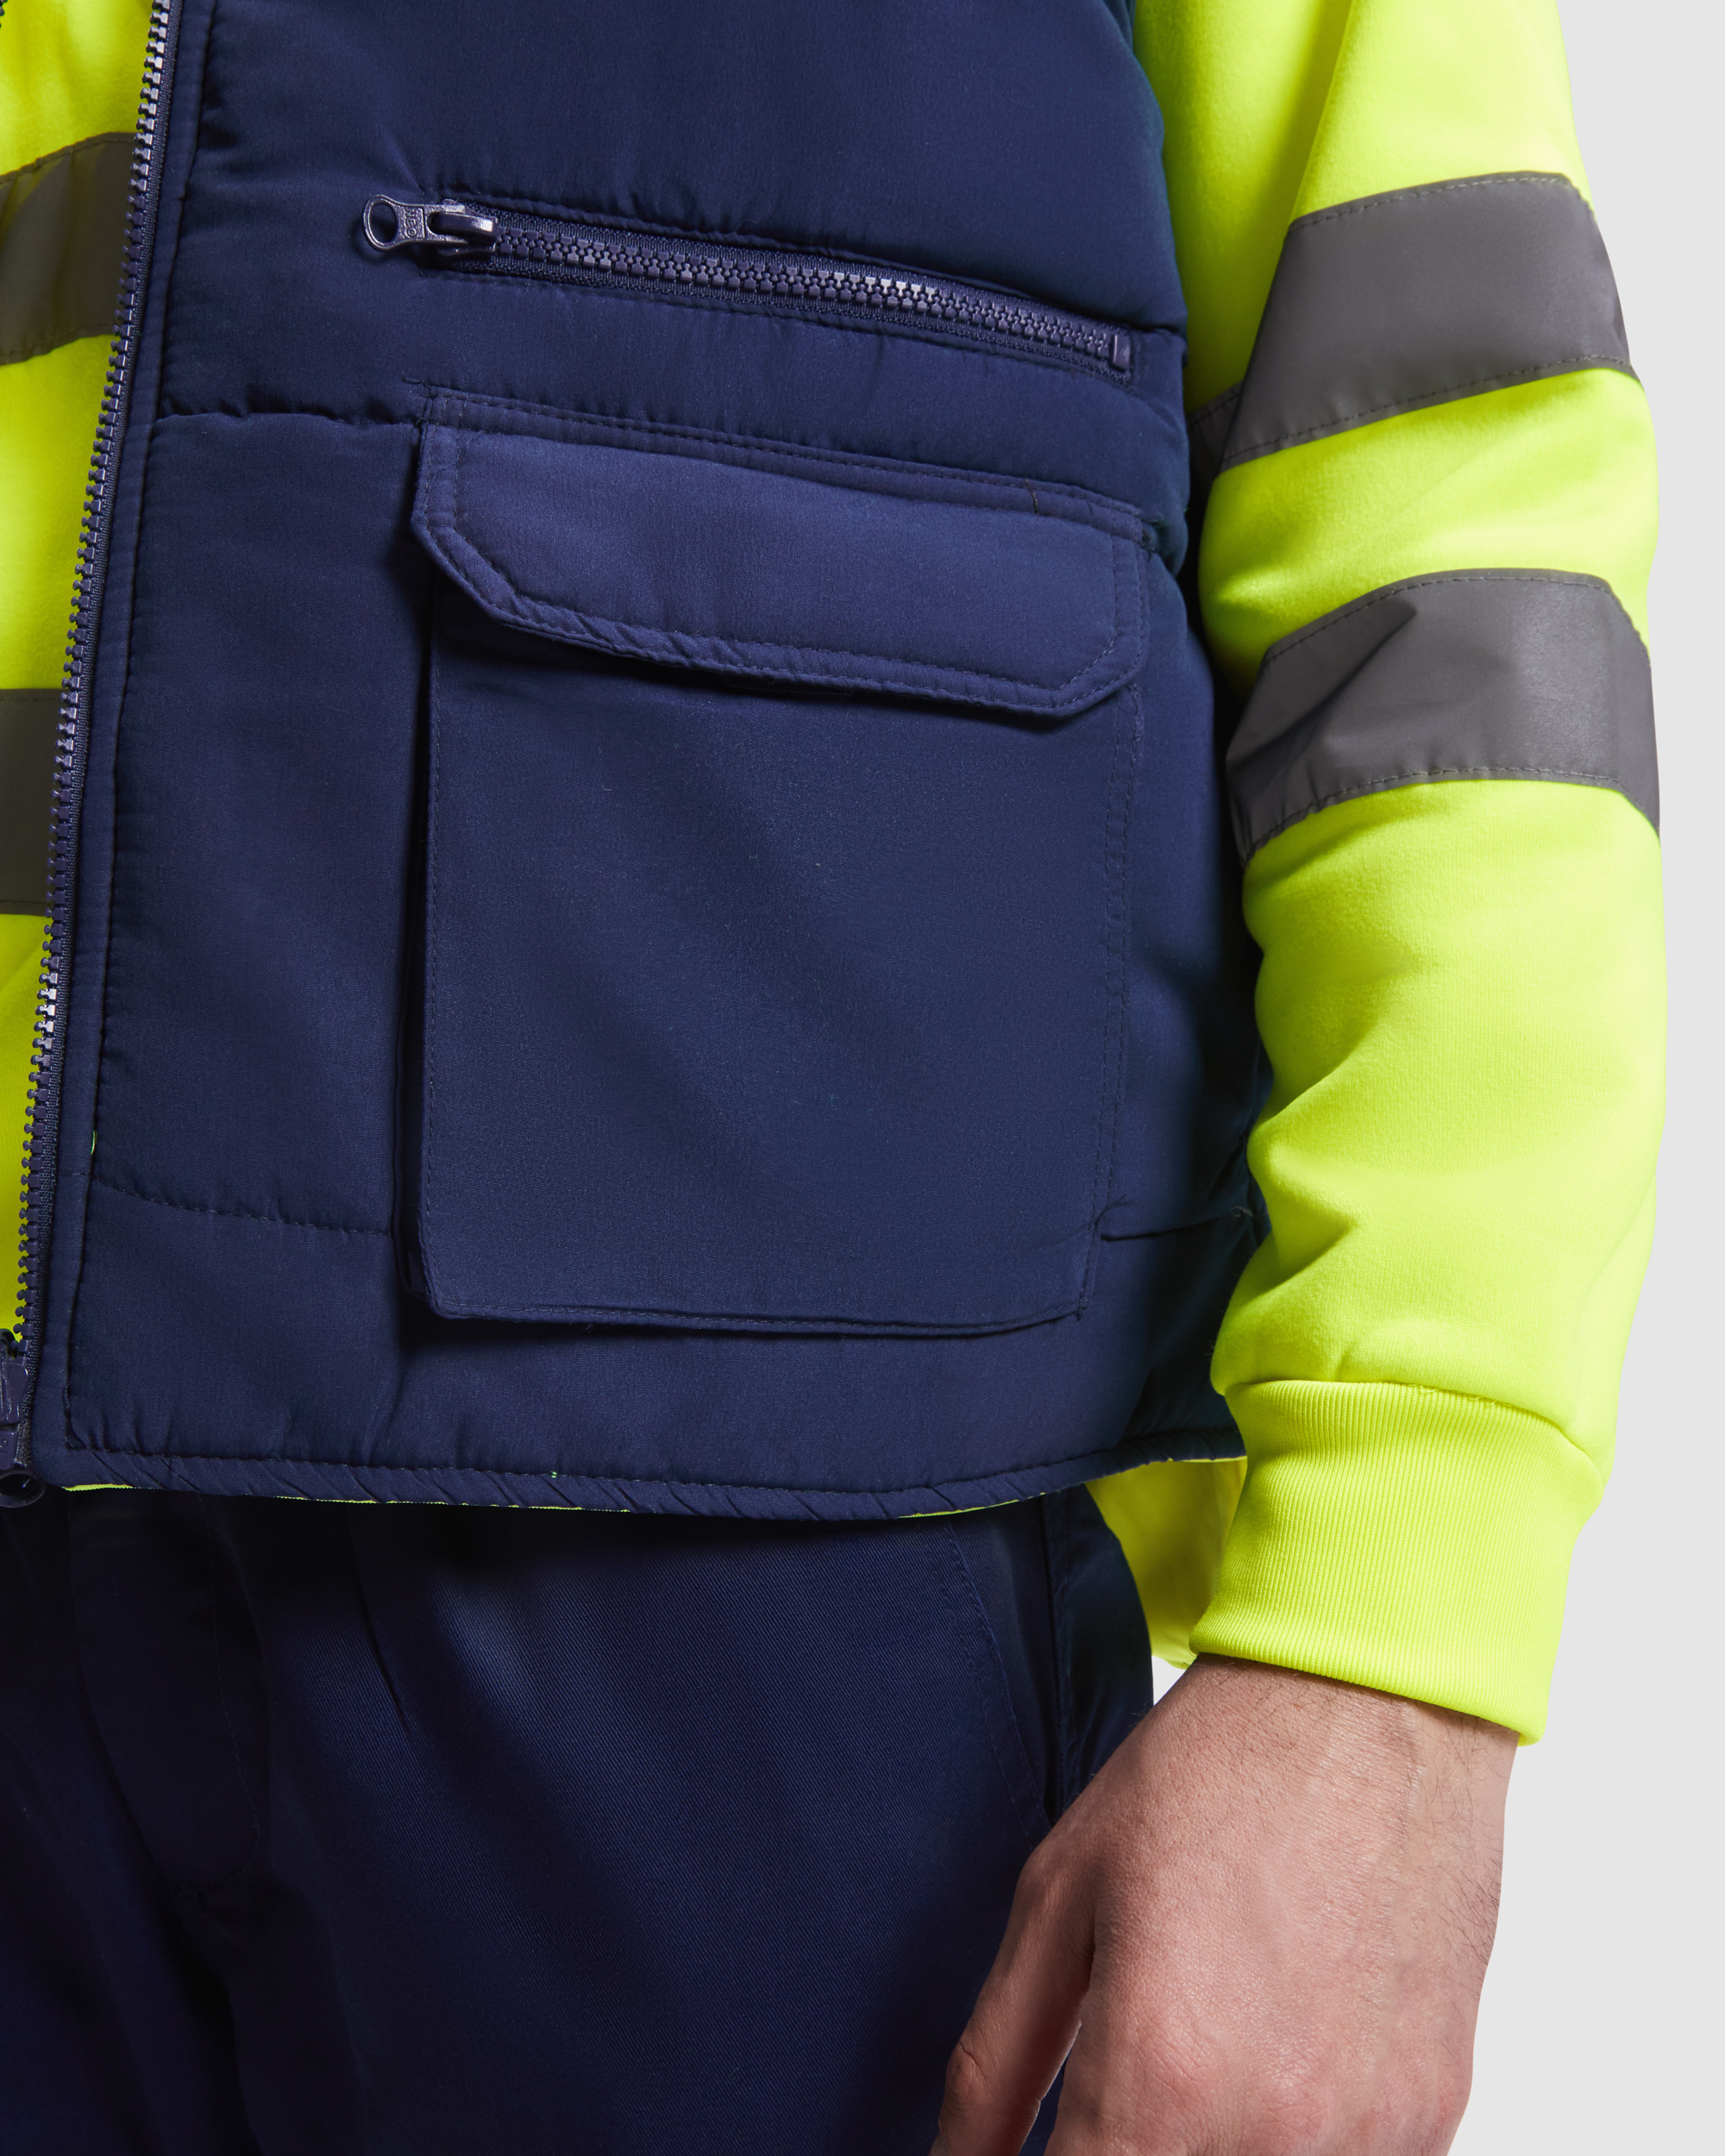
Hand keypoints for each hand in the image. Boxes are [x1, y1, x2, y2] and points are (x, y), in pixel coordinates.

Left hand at [932, 1654, 1516, 2154]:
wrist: (1374, 1701)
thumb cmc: (1209, 1778)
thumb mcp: (1060, 1899)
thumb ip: (993, 2064)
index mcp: (1157, 2084)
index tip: (1050, 2139)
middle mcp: (1270, 2137)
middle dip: (1125, 2147)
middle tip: (1115, 2083)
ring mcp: (1366, 2139)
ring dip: (1207, 2143)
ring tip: (1202, 2045)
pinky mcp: (1433, 2116)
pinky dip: (1292, 2132)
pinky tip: (1277, 2047)